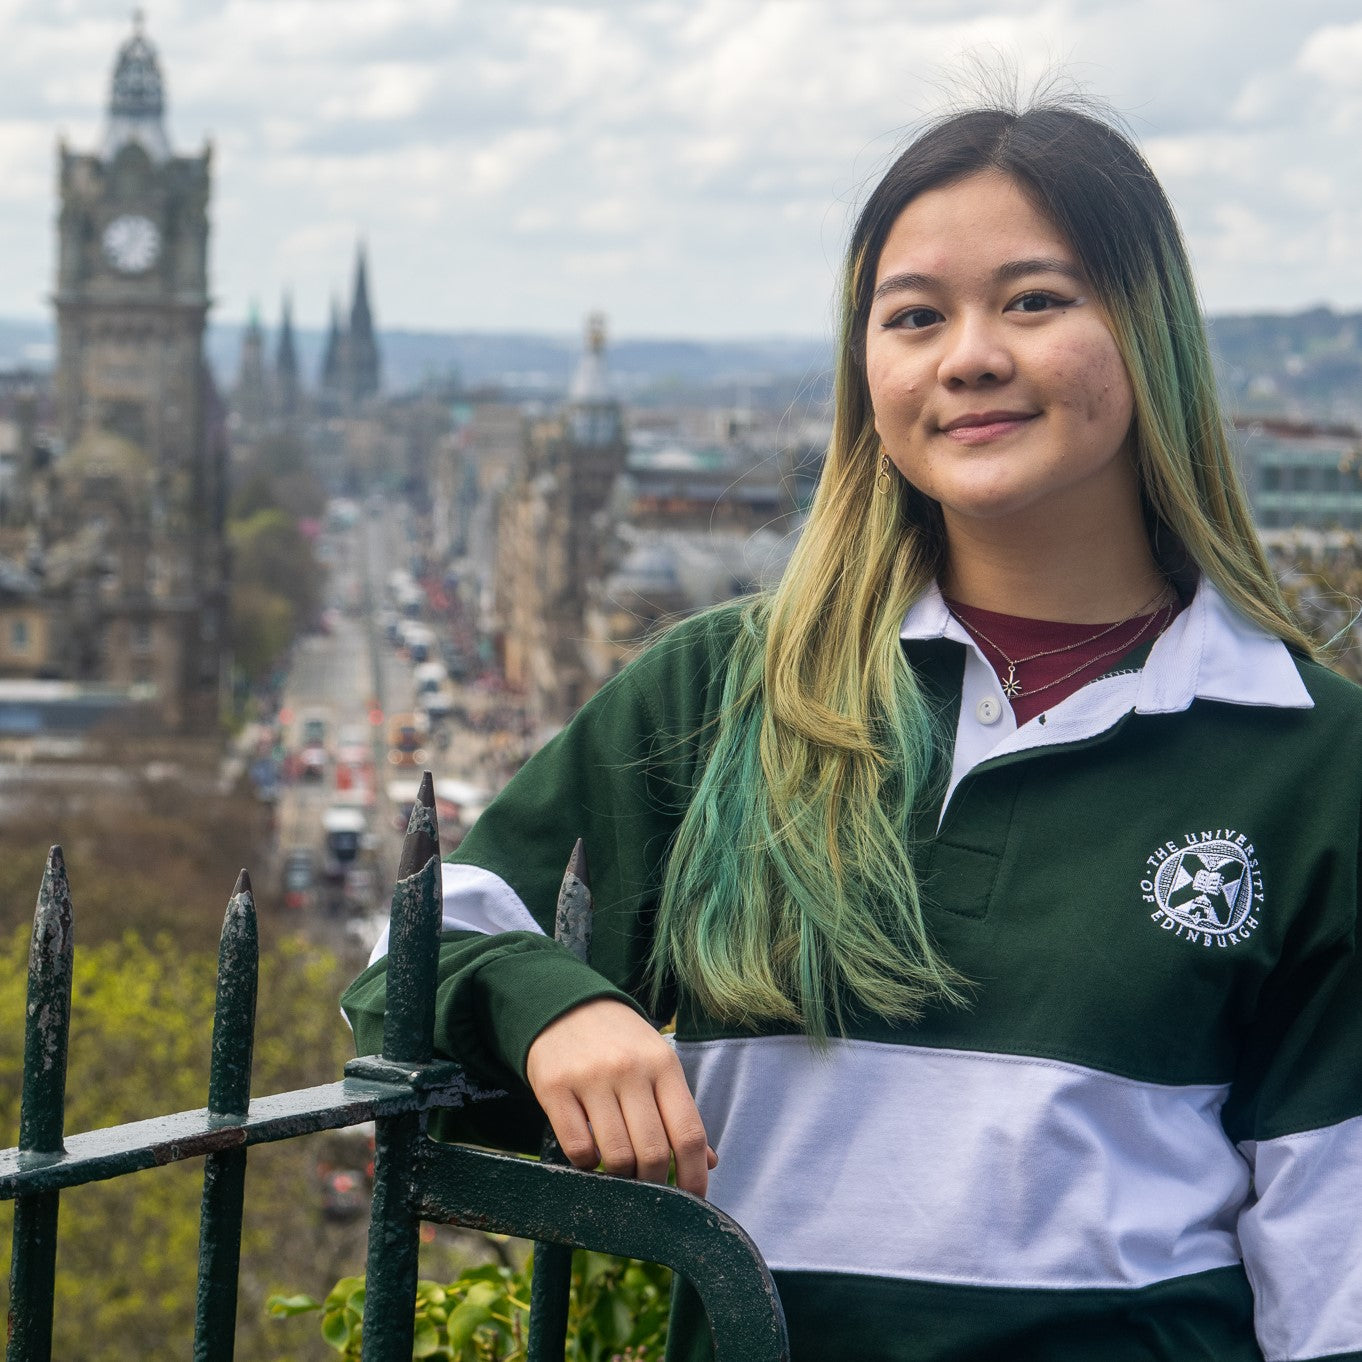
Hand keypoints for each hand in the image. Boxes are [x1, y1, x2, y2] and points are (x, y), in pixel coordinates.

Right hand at [525, 998, 716, 1197]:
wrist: (565, 1006)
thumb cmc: (620, 1042)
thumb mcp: (657, 1063)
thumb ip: (679, 1111)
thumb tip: (707, 1162)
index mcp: (664, 1065)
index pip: (688, 1133)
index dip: (694, 1176)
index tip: (693, 1202)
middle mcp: (630, 1070)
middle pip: (653, 1152)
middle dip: (655, 1184)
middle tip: (649, 1188)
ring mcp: (591, 1078)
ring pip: (616, 1156)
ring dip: (621, 1178)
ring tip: (620, 1172)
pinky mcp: (555, 1088)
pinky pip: (578, 1147)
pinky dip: (588, 1165)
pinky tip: (590, 1156)